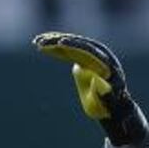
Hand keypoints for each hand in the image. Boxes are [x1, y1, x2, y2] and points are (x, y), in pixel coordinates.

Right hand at [32, 32, 146, 145]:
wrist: (111, 104)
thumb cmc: (108, 105)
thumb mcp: (107, 102)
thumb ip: (103, 93)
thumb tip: (96, 80)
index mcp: (105, 63)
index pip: (88, 49)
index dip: (74, 45)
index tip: (60, 42)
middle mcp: (98, 54)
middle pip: (77, 43)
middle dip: (59, 42)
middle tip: (41, 42)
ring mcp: (90, 55)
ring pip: (70, 44)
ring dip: (53, 42)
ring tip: (36, 42)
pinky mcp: (82, 58)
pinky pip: (67, 50)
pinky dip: (54, 48)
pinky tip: (41, 45)